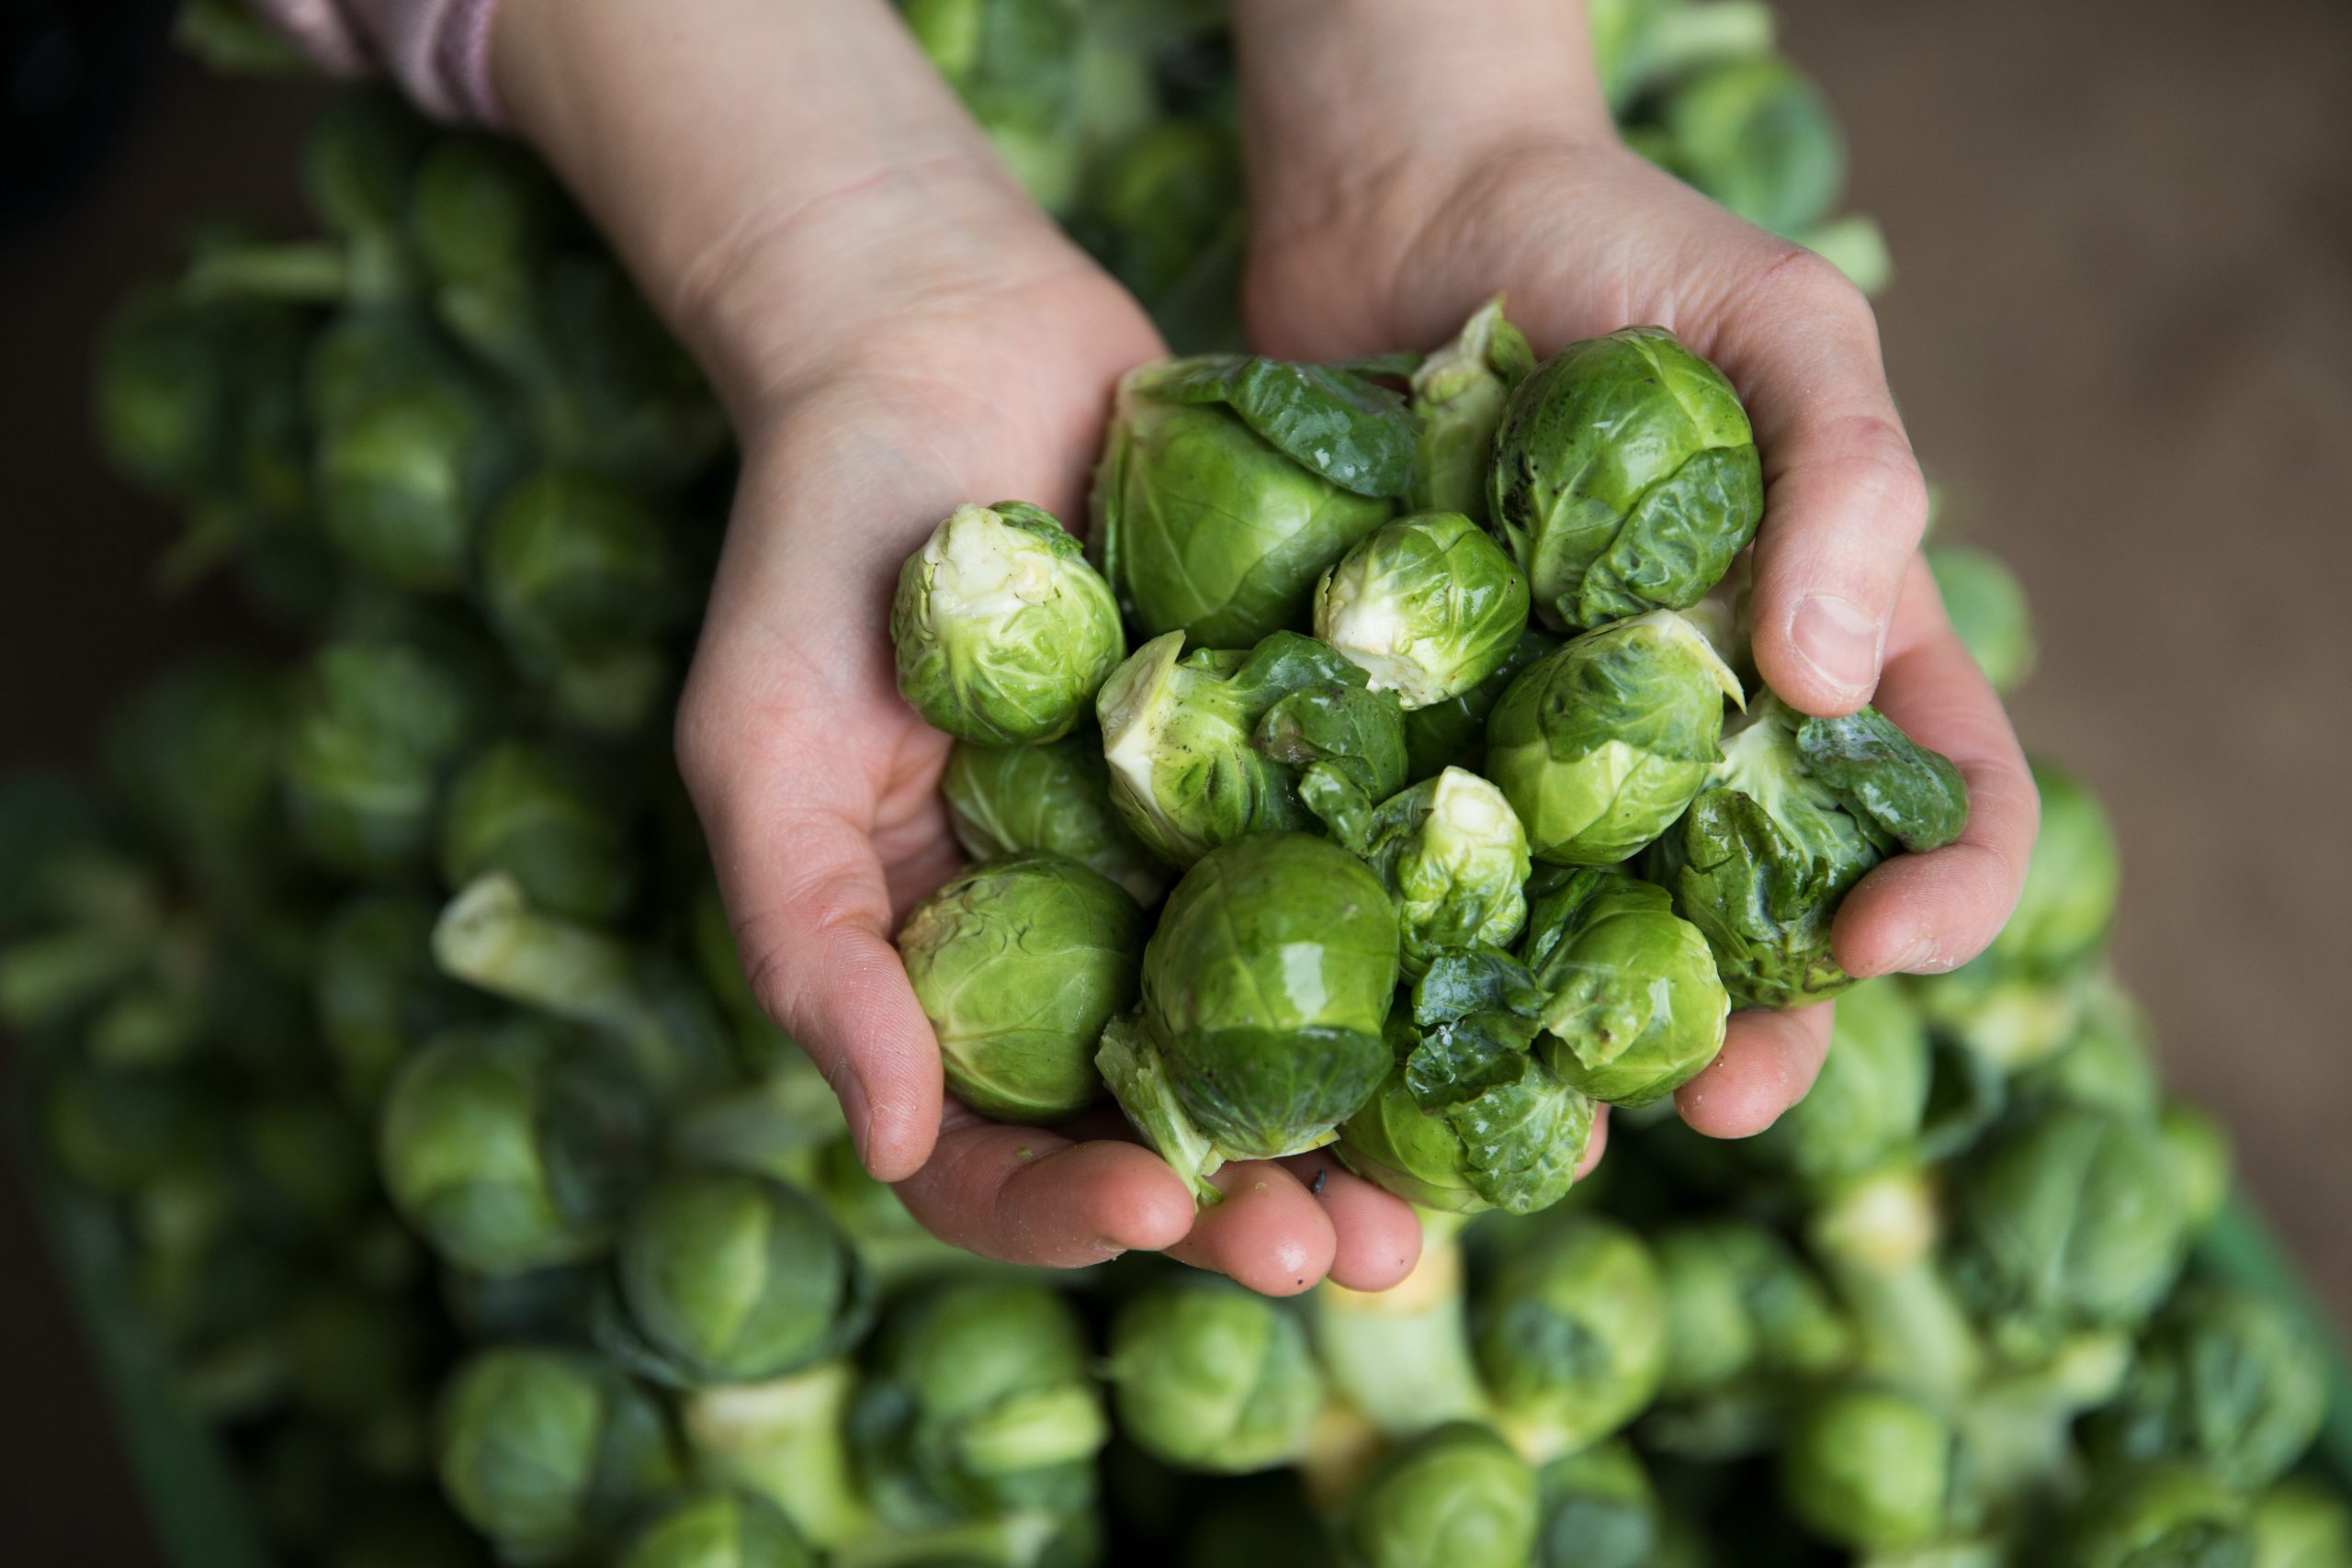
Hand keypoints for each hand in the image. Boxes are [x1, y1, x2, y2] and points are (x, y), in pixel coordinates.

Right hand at [497, 0, 1424, 1293]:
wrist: (947, 335)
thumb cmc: (819, 545)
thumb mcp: (763, 745)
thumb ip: (809, 943)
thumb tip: (894, 1143)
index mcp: (965, 975)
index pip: (1005, 1152)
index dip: (1073, 1211)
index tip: (1160, 1212)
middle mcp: (1097, 943)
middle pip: (1185, 1128)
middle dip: (1270, 1207)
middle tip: (1362, 1257)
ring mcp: (1208, 856)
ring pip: (1310, 1033)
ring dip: (1393, 1121)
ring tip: (1484, 1170)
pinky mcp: (1306, 758)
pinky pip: (1390, 869)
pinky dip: (1461, 937)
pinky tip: (1538, 979)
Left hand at [1234, 3, 2036, 1136]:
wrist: (1404, 215)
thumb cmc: (1621, 251)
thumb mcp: (1783, 324)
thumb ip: (1850, 480)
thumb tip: (1837, 684)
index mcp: (1824, 654)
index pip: (1944, 807)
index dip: (1948, 896)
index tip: (1888, 945)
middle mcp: (1695, 732)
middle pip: (1765, 925)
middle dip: (1764, 1031)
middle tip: (1718, 1103)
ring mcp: (1547, 747)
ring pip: (1593, 938)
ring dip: (1590, 1040)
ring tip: (1559, 1110)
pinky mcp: (1411, 740)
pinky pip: (1427, 867)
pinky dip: (1426, 947)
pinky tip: (1399, 1006)